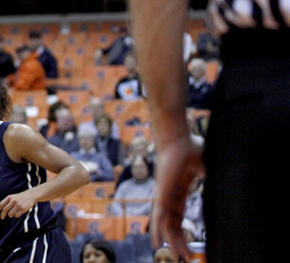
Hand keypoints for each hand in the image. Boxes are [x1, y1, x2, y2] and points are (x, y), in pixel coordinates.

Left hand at [0, 191, 36, 219]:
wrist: (31, 195)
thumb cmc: (20, 197)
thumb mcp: (12, 197)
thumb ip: (7, 202)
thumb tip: (0, 211)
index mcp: (9, 197)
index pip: (0, 204)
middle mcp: (13, 201)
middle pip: (4, 210)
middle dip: (2, 215)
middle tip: (2, 218)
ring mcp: (18, 205)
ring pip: (10, 214)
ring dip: (11, 215)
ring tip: (14, 212)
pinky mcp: (23, 209)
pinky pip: (16, 216)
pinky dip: (17, 215)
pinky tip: (19, 212)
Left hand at [150, 137, 204, 260]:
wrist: (179, 141)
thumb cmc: (192, 150)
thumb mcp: (207, 170)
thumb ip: (214, 180)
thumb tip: (235, 184)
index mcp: (179, 194)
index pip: (178, 219)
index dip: (183, 233)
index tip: (190, 246)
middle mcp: (170, 198)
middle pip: (173, 226)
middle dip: (180, 243)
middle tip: (188, 259)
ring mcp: (165, 197)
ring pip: (167, 226)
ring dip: (174, 242)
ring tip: (181, 258)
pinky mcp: (162, 195)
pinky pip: (158, 216)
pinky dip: (157, 230)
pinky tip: (157, 243)